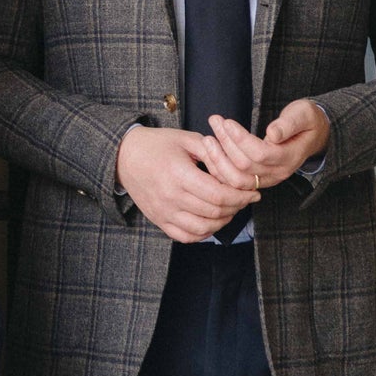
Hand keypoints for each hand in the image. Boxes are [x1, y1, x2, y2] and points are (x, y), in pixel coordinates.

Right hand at [115, 124, 255, 243]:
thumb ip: (212, 151)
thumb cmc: (157, 144)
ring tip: (231, 209)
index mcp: (179, 174)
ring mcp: (164, 212)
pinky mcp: (159, 220)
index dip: (241, 196)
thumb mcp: (186, 139)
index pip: (218, 195)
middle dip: (237, 207)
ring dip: (223, 221)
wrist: (123, 156)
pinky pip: (186, 236)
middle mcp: (171, 197)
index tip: (253, 192)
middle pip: (214, 212)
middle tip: (245, 199)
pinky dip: (203, 233)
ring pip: (203, 228)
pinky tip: (211, 221)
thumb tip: (236, 166)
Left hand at [205, 99, 330, 191]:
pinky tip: (211, 152)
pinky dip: (220, 170)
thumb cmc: (305, 120)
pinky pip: (234, 183)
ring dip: (218, 159)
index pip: (260, 154)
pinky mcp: (257, 180)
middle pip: (245, 166)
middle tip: (214, 122)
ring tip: (208, 138)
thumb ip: (289, 123)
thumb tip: (273, 133)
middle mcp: (278, 173)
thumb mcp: (302, 115)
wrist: (312, 135)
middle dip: (226, 144)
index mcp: (290, 157)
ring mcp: (267, 179)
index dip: (241, 139)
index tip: (227, 122)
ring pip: (236, 179)